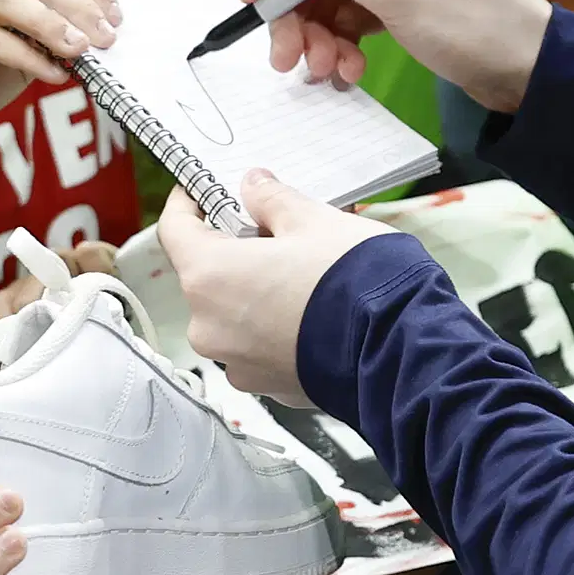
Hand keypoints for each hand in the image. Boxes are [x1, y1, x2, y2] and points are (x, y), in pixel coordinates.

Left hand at [155, 177, 396, 405]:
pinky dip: (276, 325)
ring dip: (255, 290)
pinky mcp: (268, 386)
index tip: (201, 193)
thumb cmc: (354, 283)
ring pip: (233, 314)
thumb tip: (253, 188)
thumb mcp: (314, 220)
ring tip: (302, 271)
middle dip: (235, 250)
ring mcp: (238, 363)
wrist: (399, 352)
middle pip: (206, 276)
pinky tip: (312, 309)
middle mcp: (211, 327)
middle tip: (272, 229)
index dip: (187, 205)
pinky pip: (260, 346)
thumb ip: (272, 200)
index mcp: (209, 277)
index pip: (174, 231)